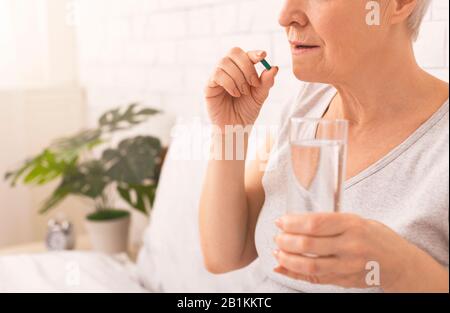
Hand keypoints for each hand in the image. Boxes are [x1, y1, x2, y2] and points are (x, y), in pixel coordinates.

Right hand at [205, 47, 278, 130]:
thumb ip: (266, 82)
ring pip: (225, 62)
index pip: (246, 54)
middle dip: (247, 66)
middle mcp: (228, 70)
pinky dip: (229, 83)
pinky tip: (235, 94)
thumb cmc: (246, 112)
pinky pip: (217, 74)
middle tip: (254, 83)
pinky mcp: (209, 86)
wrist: (235, 128)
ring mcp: (217, 76)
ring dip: (238, 77)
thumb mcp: (260, 96)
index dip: (254, 53)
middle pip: (234, 52)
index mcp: (241, 69)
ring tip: (243, 92)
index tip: (263, 56)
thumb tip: (274, 68)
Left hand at [273, 213, 441, 290]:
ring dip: (287, 258)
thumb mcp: (356, 220)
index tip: (280, 221)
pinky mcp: (344, 280)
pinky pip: (314, 278)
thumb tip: (295, 222)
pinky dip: (294, 274)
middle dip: (286, 240)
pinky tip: (282, 267)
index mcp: (353, 225)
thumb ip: (329, 221)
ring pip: (309, 265)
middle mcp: (350, 246)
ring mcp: (347, 266)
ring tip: (277, 251)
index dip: (293, 222)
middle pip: (309, 245)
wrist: (399, 263)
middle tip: (277, 236)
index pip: (316, 223)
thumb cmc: (375, 236)